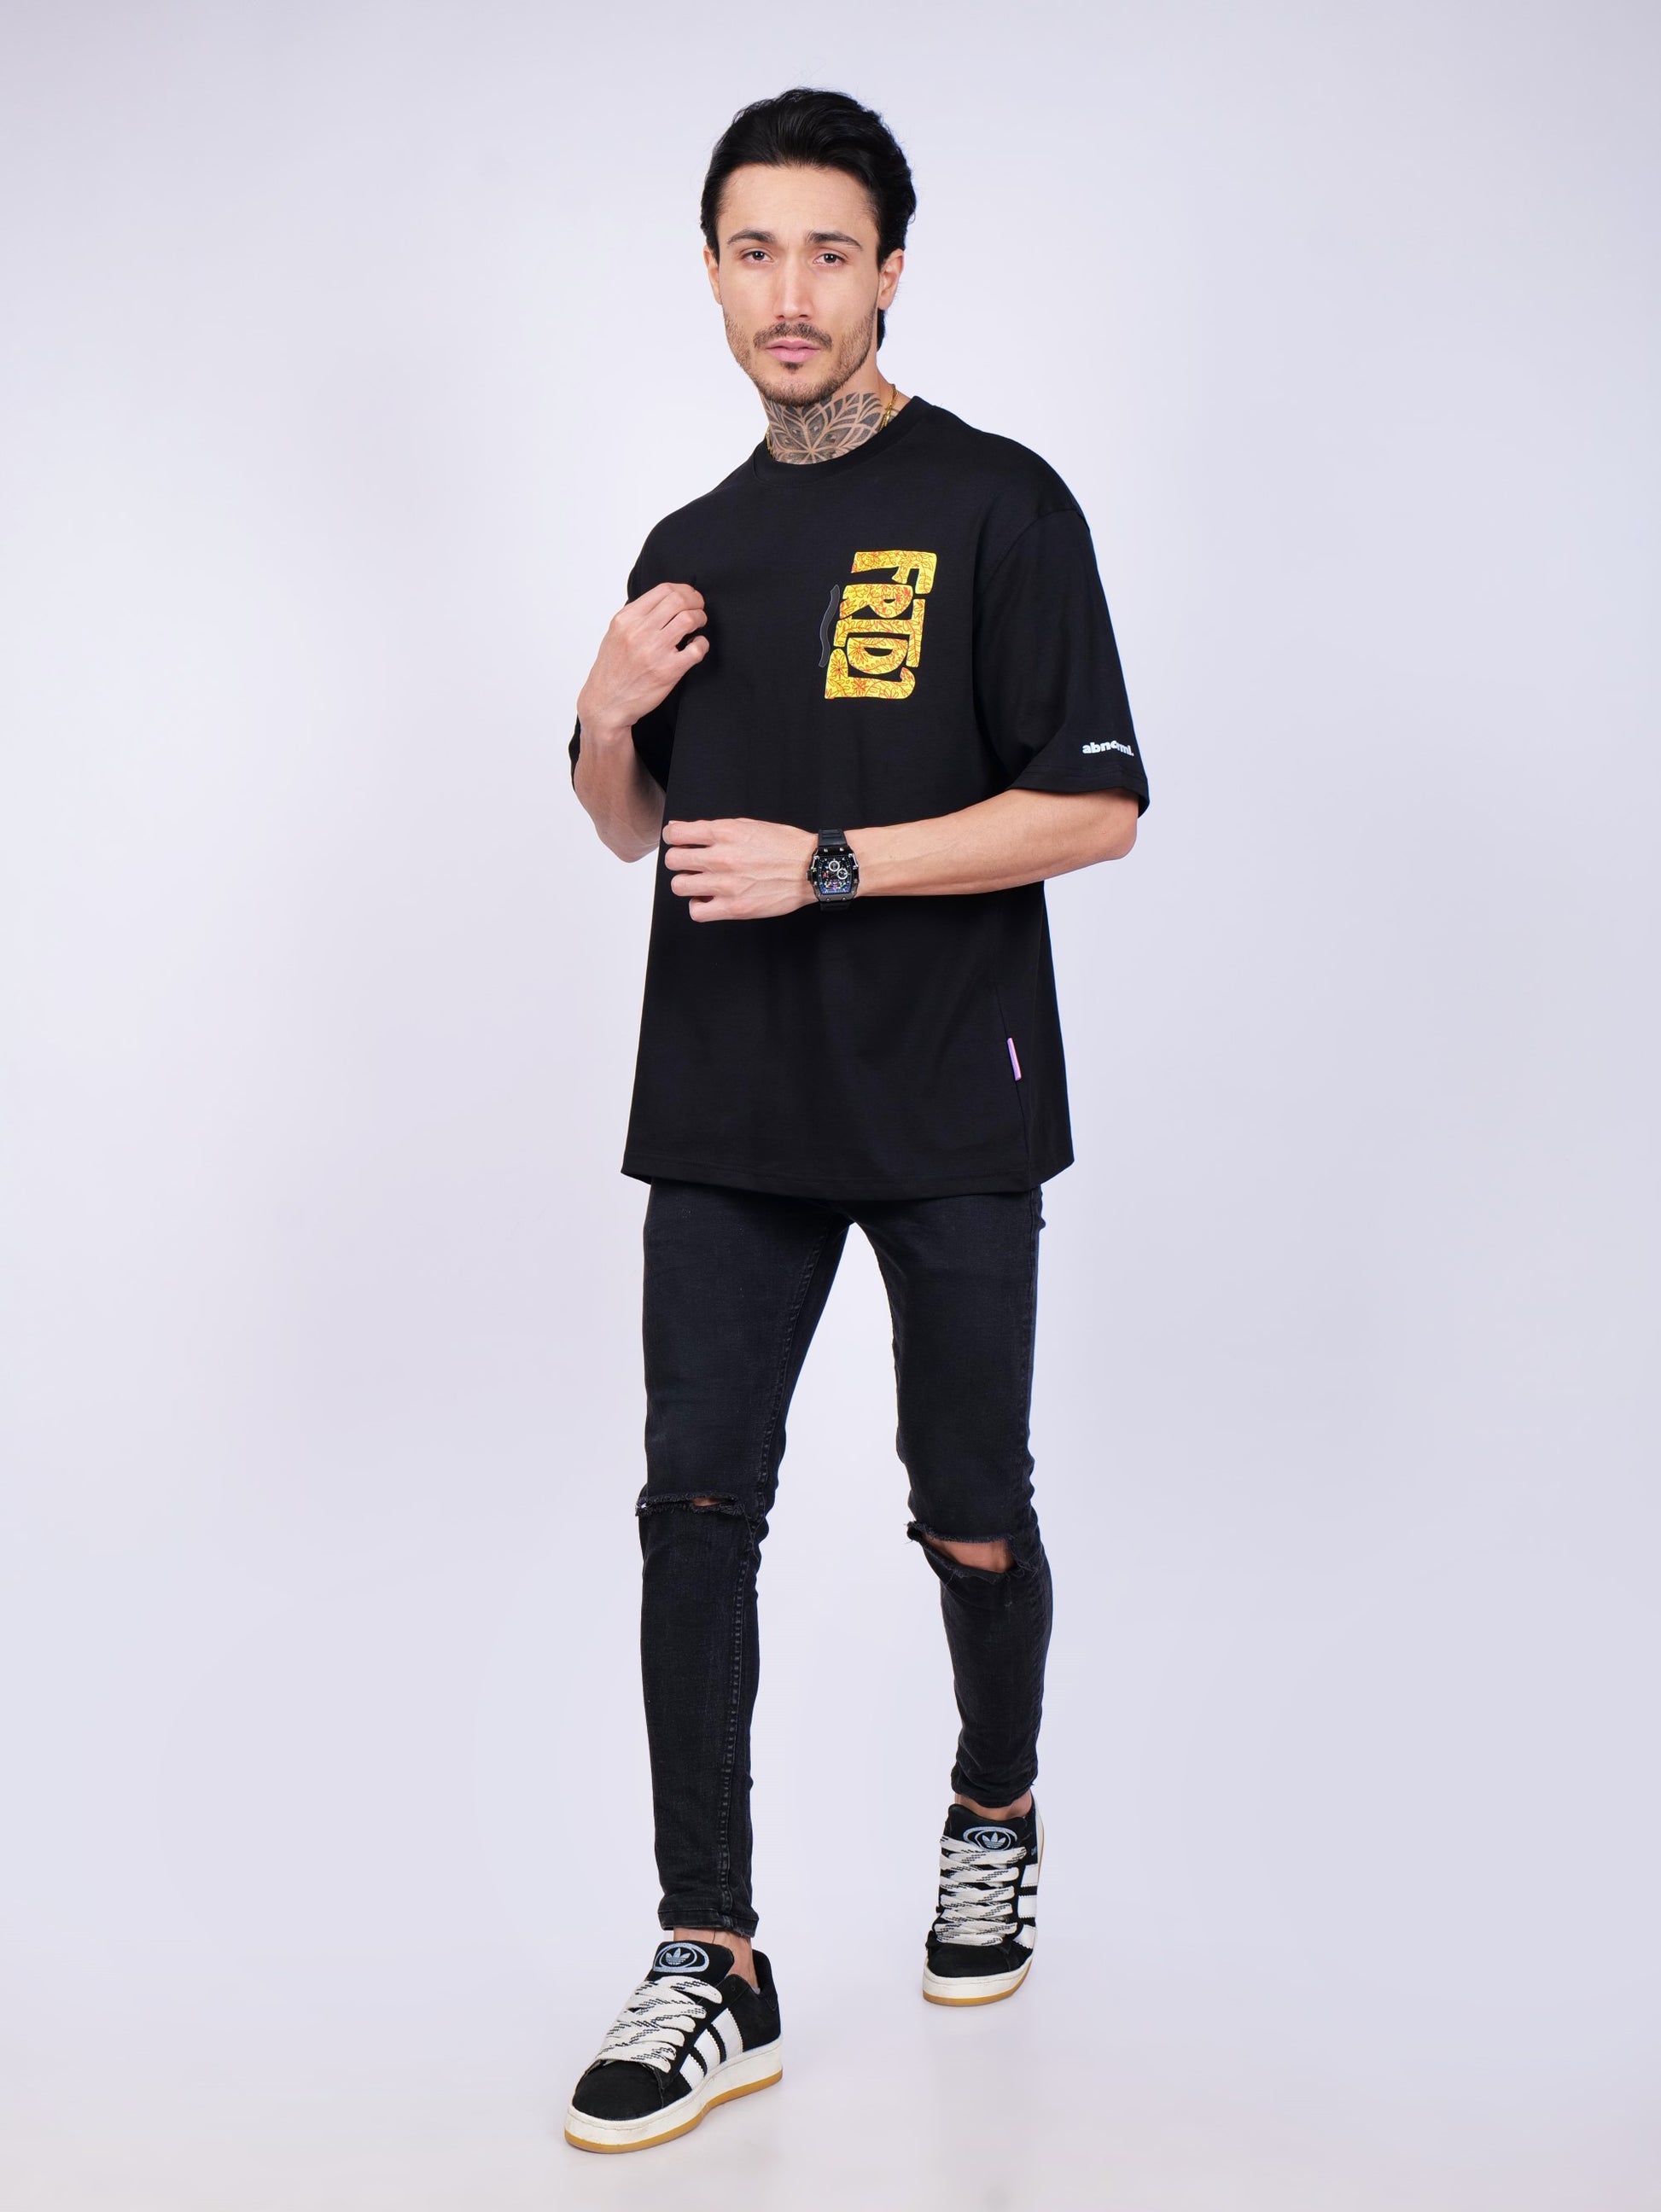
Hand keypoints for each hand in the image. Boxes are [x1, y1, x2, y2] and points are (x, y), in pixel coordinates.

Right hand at [576, 582, 707, 738]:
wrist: (606, 704)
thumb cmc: (612, 670)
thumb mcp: (615, 634)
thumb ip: (636, 617)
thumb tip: (663, 603)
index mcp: (626, 619)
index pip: (663, 590)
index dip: (683, 590)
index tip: (689, 597)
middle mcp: (639, 632)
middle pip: (678, 600)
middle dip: (695, 601)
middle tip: (698, 609)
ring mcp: (654, 651)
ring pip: (688, 619)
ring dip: (700, 619)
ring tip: (698, 626)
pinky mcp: (667, 671)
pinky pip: (696, 649)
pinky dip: (702, 645)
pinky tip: (696, 647)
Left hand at [662, 818, 817, 921]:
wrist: (811, 868)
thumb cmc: (784, 846)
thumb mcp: (748, 826)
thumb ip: (715, 829)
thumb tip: (681, 830)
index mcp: (724, 833)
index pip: (676, 835)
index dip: (673, 839)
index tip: (679, 843)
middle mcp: (721, 857)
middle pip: (673, 861)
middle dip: (679, 861)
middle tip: (690, 864)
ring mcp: (726, 884)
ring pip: (679, 886)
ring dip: (687, 883)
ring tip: (700, 883)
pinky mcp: (734, 907)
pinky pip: (697, 911)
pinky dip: (698, 906)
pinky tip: (708, 900)